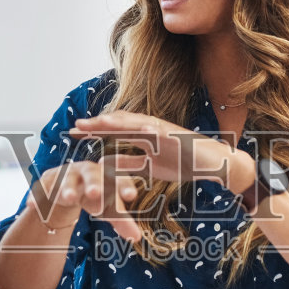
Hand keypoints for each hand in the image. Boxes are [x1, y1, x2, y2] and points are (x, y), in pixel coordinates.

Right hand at [30, 159, 144, 241]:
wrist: (69, 189)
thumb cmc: (96, 199)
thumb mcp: (108, 210)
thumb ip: (122, 222)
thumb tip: (137, 238)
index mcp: (107, 176)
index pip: (118, 180)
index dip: (124, 186)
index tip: (131, 196)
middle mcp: (87, 171)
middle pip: (92, 174)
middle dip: (93, 183)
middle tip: (95, 193)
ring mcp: (66, 175)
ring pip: (66, 180)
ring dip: (66, 188)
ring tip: (68, 197)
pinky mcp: (47, 181)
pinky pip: (42, 187)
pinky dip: (37, 196)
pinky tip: (32, 205)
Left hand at [71, 111, 248, 188]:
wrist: (215, 163)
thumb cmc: (185, 163)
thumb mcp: (150, 167)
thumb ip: (129, 163)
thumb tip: (106, 165)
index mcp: (144, 134)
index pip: (114, 130)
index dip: (94, 130)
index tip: (73, 133)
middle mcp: (151, 128)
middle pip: (119, 123)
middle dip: (97, 124)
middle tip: (75, 127)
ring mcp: (164, 130)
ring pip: (136, 123)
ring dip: (116, 122)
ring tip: (97, 122)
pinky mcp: (177, 137)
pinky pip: (159, 132)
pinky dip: (146, 130)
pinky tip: (134, 130)